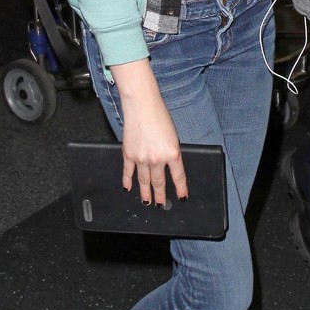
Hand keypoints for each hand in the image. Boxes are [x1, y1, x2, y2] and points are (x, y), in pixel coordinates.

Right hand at [110, 59, 187, 205]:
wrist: (142, 105)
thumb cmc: (160, 115)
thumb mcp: (173, 135)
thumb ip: (170, 151)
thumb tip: (167, 165)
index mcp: (173, 153)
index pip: (178, 177)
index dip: (180, 189)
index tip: (181, 198)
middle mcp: (158, 159)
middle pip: (160, 182)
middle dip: (161, 195)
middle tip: (161, 204)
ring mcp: (141, 158)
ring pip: (144, 180)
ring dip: (145, 192)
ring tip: (147, 201)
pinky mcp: (128, 154)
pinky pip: (128, 172)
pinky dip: (128, 181)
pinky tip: (128, 188)